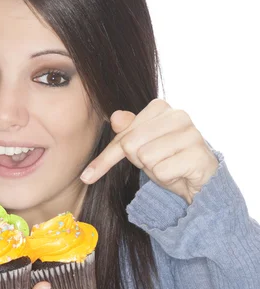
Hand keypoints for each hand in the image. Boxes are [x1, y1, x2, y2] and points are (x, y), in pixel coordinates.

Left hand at [80, 98, 218, 204]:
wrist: (201, 181)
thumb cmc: (169, 160)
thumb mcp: (142, 147)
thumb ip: (127, 132)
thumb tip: (115, 117)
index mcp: (160, 107)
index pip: (122, 134)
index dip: (106, 159)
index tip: (87, 177)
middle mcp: (178, 115)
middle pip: (132, 145)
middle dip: (139, 162)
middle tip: (158, 163)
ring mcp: (191, 133)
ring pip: (147, 158)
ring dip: (155, 171)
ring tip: (170, 167)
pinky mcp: (199, 154)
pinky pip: (163, 172)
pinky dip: (167, 179)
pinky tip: (180, 174)